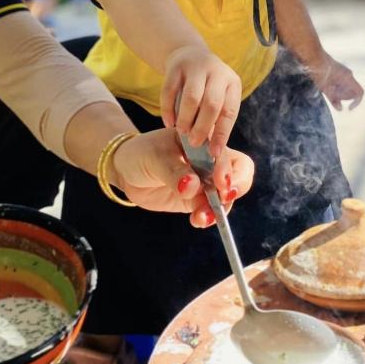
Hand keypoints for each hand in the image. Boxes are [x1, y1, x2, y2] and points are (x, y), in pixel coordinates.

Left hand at [112, 130, 253, 226]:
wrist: (125, 170)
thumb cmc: (142, 153)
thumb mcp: (156, 157)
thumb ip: (175, 171)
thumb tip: (193, 186)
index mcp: (204, 143)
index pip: (227, 154)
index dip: (229, 170)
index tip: (220, 183)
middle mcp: (210, 162)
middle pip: (238, 175)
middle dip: (235, 188)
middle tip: (222, 200)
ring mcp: (204, 183)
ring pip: (225, 197)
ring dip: (219, 209)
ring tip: (201, 217)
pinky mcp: (195, 200)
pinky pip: (209, 211)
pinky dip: (207, 217)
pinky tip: (197, 220)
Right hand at [161, 47, 241, 156]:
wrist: (189, 55)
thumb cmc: (206, 86)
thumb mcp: (218, 96)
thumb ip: (216, 119)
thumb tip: (213, 152)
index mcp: (232, 83)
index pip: (229, 112)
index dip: (222, 135)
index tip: (214, 153)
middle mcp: (217, 72)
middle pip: (212, 104)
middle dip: (202, 127)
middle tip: (194, 143)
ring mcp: (196, 67)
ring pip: (192, 97)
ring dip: (186, 119)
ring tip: (182, 132)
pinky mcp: (176, 67)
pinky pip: (170, 91)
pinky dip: (168, 110)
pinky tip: (168, 123)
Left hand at [308, 53, 363, 109]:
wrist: (313, 58)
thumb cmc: (319, 72)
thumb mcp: (325, 89)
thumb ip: (334, 100)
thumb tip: (340, 109)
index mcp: (348, 78)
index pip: (360, 93)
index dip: (356, 102)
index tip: (348, 108)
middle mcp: (349, 75)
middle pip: (352, 91)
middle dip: (343, 97)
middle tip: (332, 96)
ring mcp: (344, 72)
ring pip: (346, 87)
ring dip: (339, 92)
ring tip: (327, 89)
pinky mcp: (339, 70)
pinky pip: (342, 82)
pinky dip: (336, 87)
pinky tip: (326, 86)